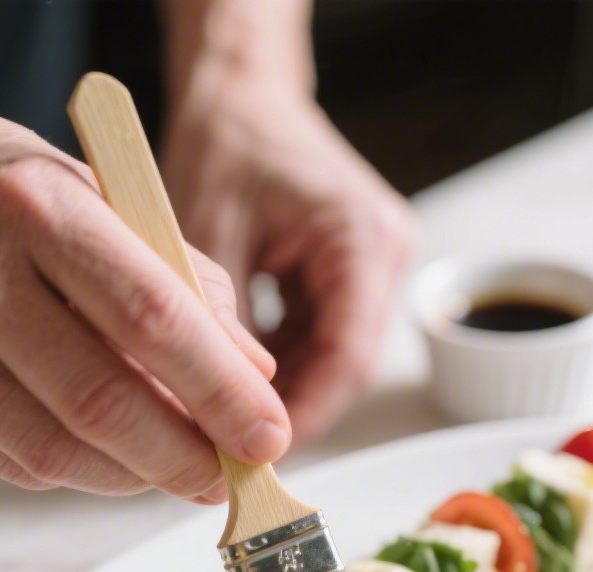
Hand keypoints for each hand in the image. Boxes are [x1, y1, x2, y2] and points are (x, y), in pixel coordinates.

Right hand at [0, 113, 290, 496]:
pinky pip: (16, 461)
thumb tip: (254, 375)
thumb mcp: (100, 198)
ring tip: (181, 471)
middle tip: (229, 478)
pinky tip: (115, 456)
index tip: (267, 437)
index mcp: (37, 207)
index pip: (150, 316)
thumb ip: (182, 280)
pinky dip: (81, 472)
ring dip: (134, 476)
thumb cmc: (14, 195)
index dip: (219, 391)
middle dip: (182, 457)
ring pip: (53, 448)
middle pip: (100, 400)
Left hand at [162, 84, 414, 442]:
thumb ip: (219, 325)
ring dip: (284, 389)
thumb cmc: (226, 144)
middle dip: (291, 409)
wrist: (241, 96)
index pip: (347, 357)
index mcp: (361, 237)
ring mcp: (375, 265)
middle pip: (347, 365)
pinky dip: (282, 362)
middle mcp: (384, 252)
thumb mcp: (208, 237)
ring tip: (228, 415)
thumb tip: (216, 413)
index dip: (304, 415)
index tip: (258, 453)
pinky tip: (239, 377)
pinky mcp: (354, 274)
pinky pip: (323, 337)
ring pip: (334, 358)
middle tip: (235, 448)